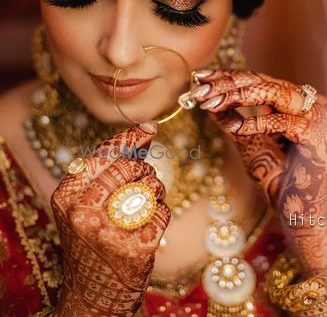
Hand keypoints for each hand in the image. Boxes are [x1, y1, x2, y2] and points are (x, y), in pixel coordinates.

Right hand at [51, 124, 170, 315]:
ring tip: (140, 209)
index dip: (130, 138)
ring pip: (150, 187)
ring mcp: (109, 233)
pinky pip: (162, 212)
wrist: (91, 296)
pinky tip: (147, 228)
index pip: (103, 154)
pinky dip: (161, 215)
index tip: (150, 127)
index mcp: (67, 197)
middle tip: (140, 184)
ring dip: (154, 193)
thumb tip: (146, 131)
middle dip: (143, 171)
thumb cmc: (91, 240)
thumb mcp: (84, 203)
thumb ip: (109, 168)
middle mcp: (84, 213)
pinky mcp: (135, 249)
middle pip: (130, 168)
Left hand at [190, 69, 326, 274]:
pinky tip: (237, 126)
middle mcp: (310, 103)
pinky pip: (285, 122)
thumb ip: (232, 120)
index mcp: (296, 101)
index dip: (228, 76)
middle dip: (228, 83)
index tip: (200, 76)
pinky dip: (258, 123)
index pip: (259, 79)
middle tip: (201, 86)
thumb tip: (207, 101)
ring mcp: (318, 117)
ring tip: (212, 100)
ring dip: (239, 95)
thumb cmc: (278, 178)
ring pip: (275, 93)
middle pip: (265, 81)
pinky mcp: (318, 136)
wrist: (300, 211)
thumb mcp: (249, 143)